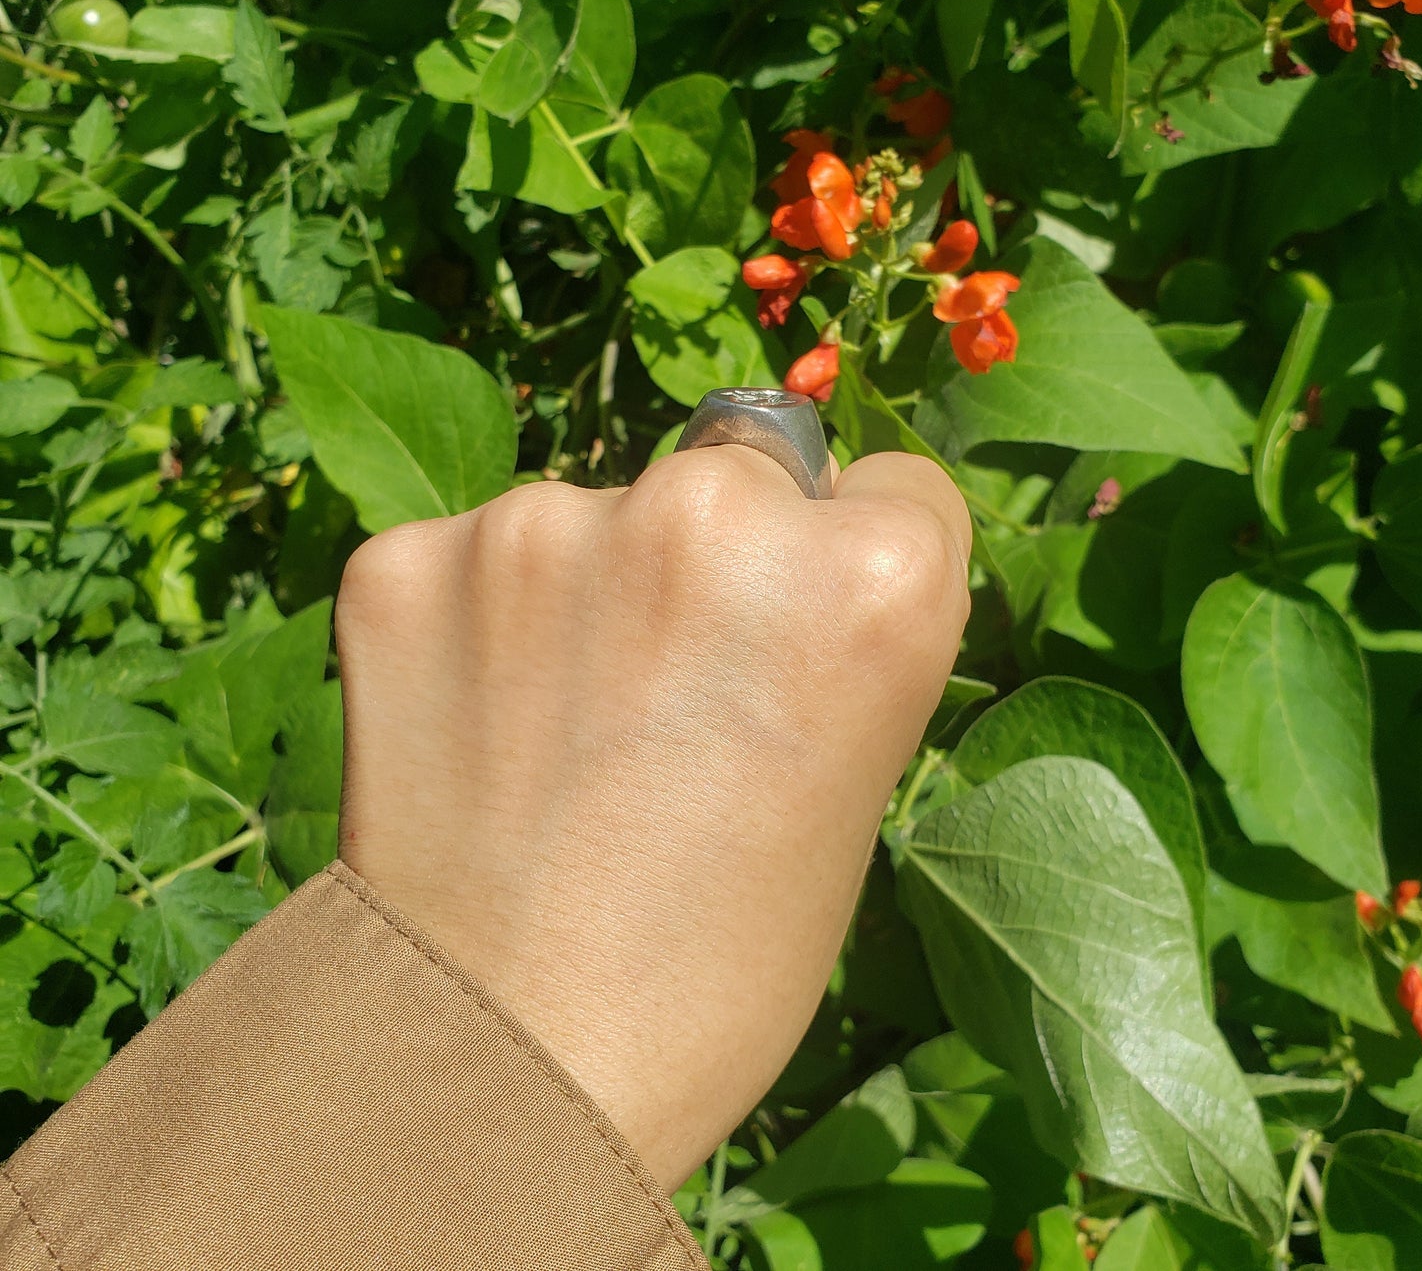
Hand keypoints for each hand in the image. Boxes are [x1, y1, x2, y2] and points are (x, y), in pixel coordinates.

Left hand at [333, 445, 970, 1190]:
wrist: (504, 1064)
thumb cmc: (718, 959)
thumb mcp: (858, 783)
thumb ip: (833, 625)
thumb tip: (780, 544)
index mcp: (870, 578)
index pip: (891, 486)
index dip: (848, 572)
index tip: (798, 649)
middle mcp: (713, 512)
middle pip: (739, 476)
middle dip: (718, 563)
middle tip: (669, 702)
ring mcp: (545, 523)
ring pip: (596, 516)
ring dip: (588, 588)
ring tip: (562, 736)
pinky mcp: (411, 557)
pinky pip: (473, 555)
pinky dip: (477, 618)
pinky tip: (477, 725)